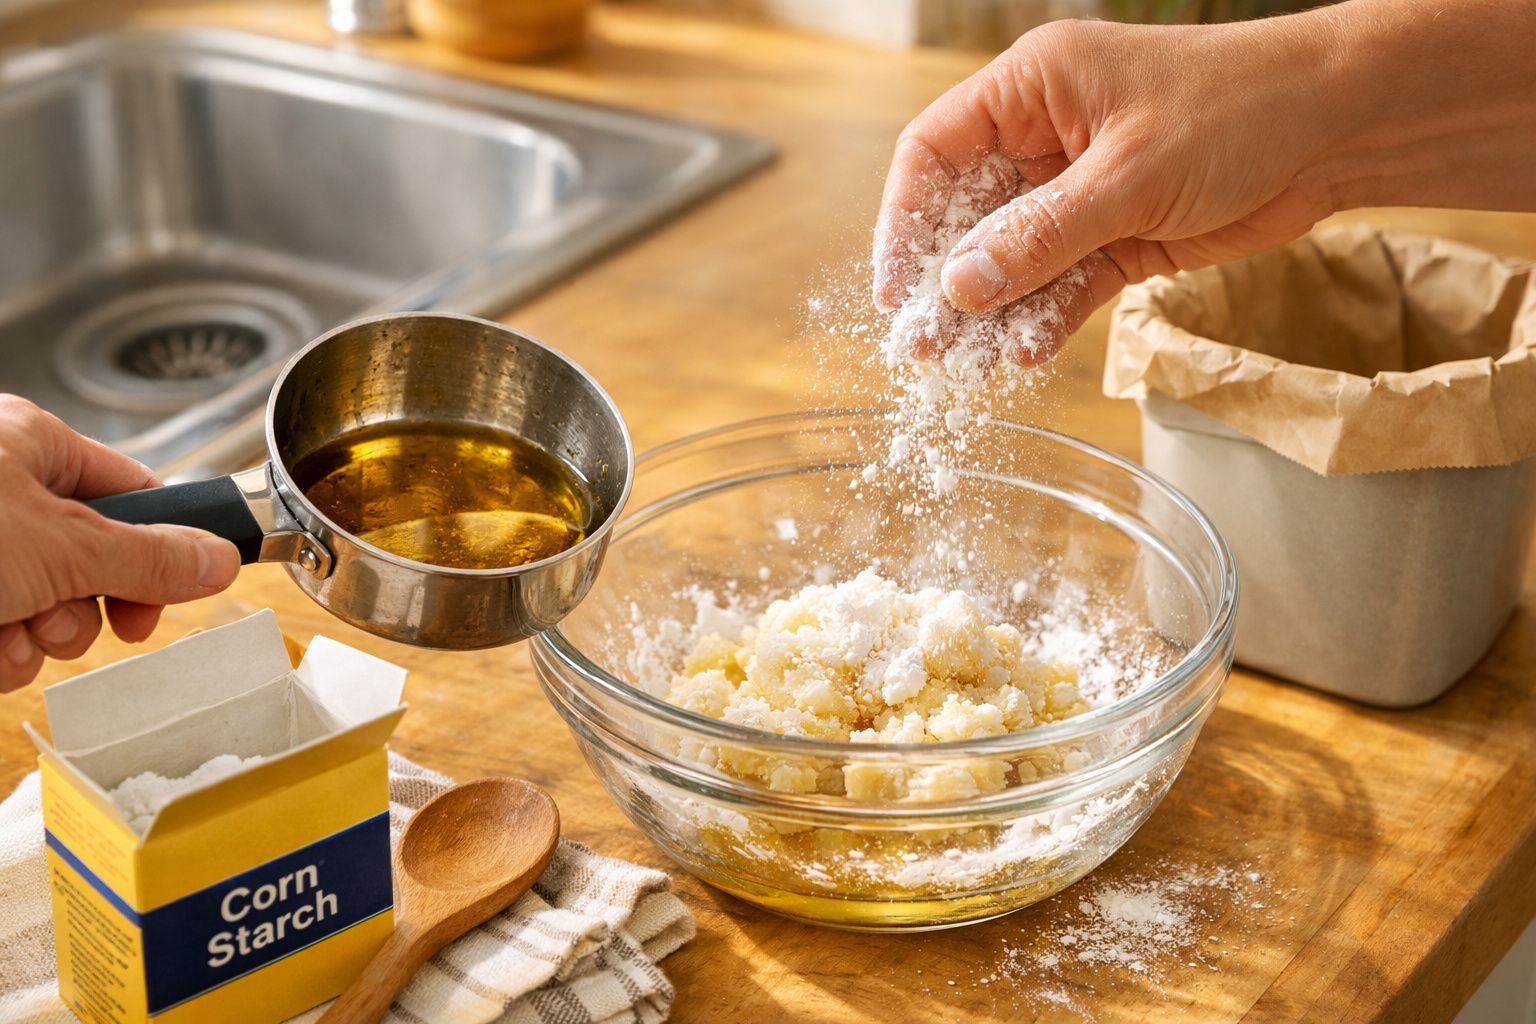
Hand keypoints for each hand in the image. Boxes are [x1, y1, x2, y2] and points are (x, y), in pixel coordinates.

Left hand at [0, 395, 240, 691]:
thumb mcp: (58, 544)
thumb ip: (147, 557)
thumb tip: (221, 559)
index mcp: (33, 446)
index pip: (134, 493)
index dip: (161, 547)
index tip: (172, 592)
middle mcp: (3, 491)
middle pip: (93, 560)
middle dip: (85, 608)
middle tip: (67, 614)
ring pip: (45, 606)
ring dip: (37, 638)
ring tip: (6, 629)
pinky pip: (1, 634)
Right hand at [873, 1, 1535, 362]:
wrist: (1340, 130)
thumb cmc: (1238, 111)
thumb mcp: (1127, 175)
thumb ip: (1041, 235)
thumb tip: (959, 287)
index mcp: (1032, 89)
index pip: (935, 151)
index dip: (904, 219)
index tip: (895, 286)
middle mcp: (1046, 137)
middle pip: (968, 214)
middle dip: (947, 281)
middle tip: (922, 345)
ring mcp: (1082, 190)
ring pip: (1015, 258)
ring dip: (995, 310)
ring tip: (968, 366)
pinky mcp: (1119, 234)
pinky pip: (1064, 282)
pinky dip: (1046, 317)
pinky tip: (1024, 353)